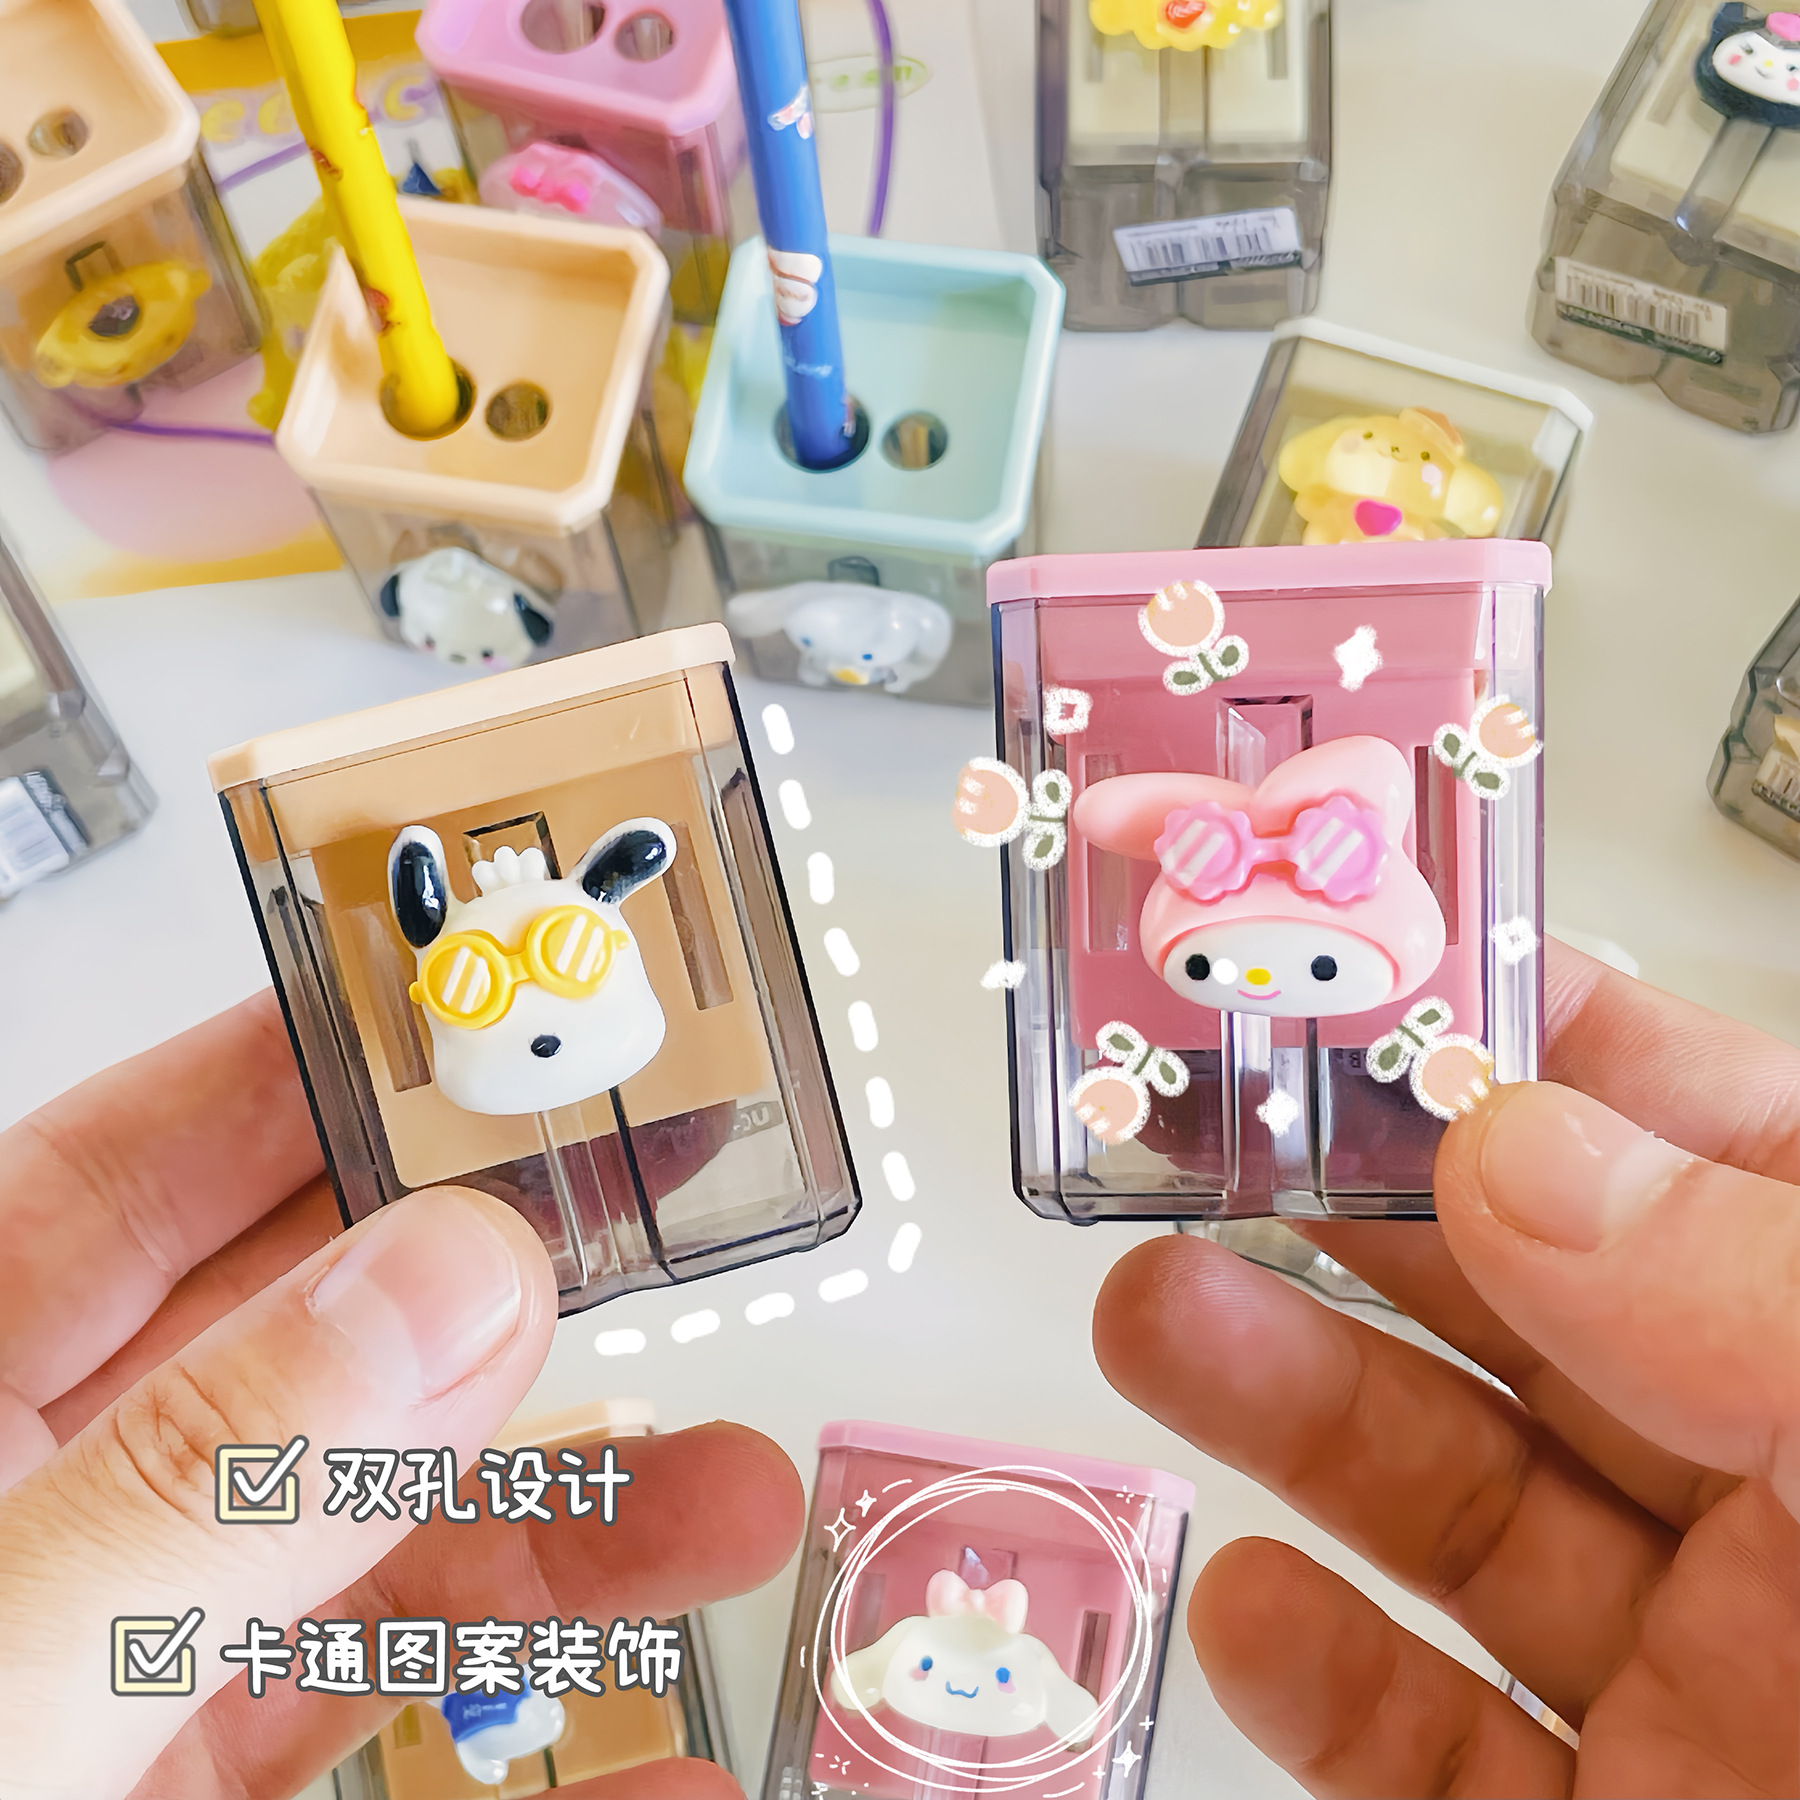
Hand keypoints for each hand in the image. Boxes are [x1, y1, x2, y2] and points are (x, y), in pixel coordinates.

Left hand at [0, 993, 802, 1799]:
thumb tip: (458, 1273)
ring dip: (575, 1532)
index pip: (129, 1180)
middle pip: (310, 1347)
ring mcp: (121, 1676)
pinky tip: (667, 1776)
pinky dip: (546, 1773)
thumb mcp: (3, 1660)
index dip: (310, 1076)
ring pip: (381, 1551)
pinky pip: (392, 1752)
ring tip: (733, 1500)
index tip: (488, 1016)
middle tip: (666, 1207)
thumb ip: (208, 1475)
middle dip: (508, 1286)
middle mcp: (47, 1525)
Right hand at [1094, 941, 1799, 1796]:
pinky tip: (1256, 1605)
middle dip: (1354, 1219)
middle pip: (1535, 1320)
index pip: (1708, 1154)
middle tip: (1197, 1141)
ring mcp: (1710, 1704)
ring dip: (1295, 1409)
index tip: (1362, 981)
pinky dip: (1329, 1684)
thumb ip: (1779, 1302)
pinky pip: (1440, 1760)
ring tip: (1156, 1316)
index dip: (1533, 1051)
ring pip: (1460, 1519)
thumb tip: (1522, 1150)